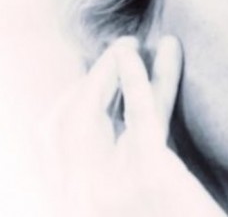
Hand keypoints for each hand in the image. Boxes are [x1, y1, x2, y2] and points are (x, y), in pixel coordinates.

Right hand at [38, 36, 225, 216]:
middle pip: (72, 123)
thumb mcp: (147, 194)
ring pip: (94, 113)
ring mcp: (111, 188)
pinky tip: (140, 54)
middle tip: (117, 51)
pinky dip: (137, 78)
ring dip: (108, 71)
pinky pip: (138, 115)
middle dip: (90, 82)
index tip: (99, 78)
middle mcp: (87, 196)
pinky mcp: (150, 174)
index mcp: (86, 200)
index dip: (74, 103)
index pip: (62, 140)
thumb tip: (130, 132)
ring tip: (128, 42)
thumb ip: (133, 168)